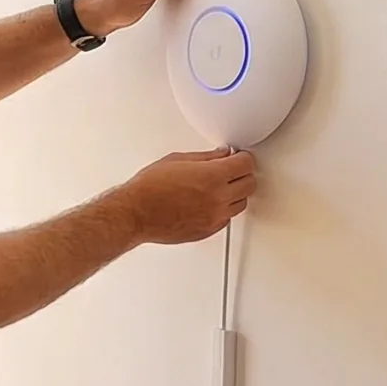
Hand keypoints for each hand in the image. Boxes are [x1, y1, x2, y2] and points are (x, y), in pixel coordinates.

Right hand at [118, 148, 255, 243]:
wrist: (137, 213)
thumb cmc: (150, 188)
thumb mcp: (177, 160)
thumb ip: (205, 157)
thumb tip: (220, 155)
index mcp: (212, 176)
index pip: (246, 164)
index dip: (243, 158)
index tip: (239, 157)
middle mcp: (218, 198)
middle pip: (249, 184)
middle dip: (242, 175)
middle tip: (233, 170)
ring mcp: (215, 216)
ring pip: (241, 203)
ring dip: (236, 194)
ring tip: (222, 187)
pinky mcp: (208, 230)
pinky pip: (227, 218)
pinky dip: (224, 210)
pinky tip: (213, 203)